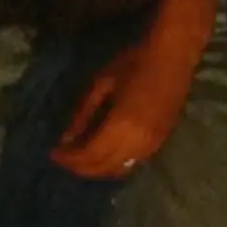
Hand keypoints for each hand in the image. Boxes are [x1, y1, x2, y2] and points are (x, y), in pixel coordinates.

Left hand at [52, 36, 192, 178]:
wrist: (173, 55)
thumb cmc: (134, 62)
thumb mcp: (101, 83)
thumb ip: (83, 114)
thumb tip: (66, 139)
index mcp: (121, 125)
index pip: (89, 155)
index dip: (69, 158)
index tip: (53, 154)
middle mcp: (138, 142)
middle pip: (103, 167)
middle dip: (80, 167)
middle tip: (65, 158)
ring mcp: (153, 144)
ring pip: (120, 170)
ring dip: (98, 169)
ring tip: (82, 159)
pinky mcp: (161, 142)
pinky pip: (134, 163)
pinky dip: (116, 165)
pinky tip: (106, 155)